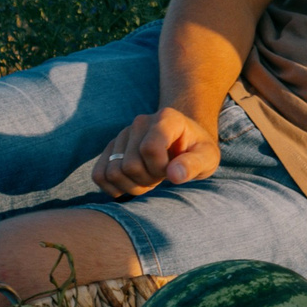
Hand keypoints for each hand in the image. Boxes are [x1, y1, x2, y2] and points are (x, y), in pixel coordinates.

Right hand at [91, 108, 220, 197]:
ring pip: (113, 172)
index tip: (172, 171)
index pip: (149, 149)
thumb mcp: (207, 157)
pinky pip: (99, 175)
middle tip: (162, 177)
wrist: (184, 141)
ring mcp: (122, 134)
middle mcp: (140, 122)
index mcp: (166, 119)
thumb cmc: (197, 150)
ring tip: (150, 179)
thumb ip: (194, 164)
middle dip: (148, 180)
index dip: (160, 168)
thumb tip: (174, 175)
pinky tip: (133, 184)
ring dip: (132, 186)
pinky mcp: (111, 148)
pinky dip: (113, 187)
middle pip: (129, 165)